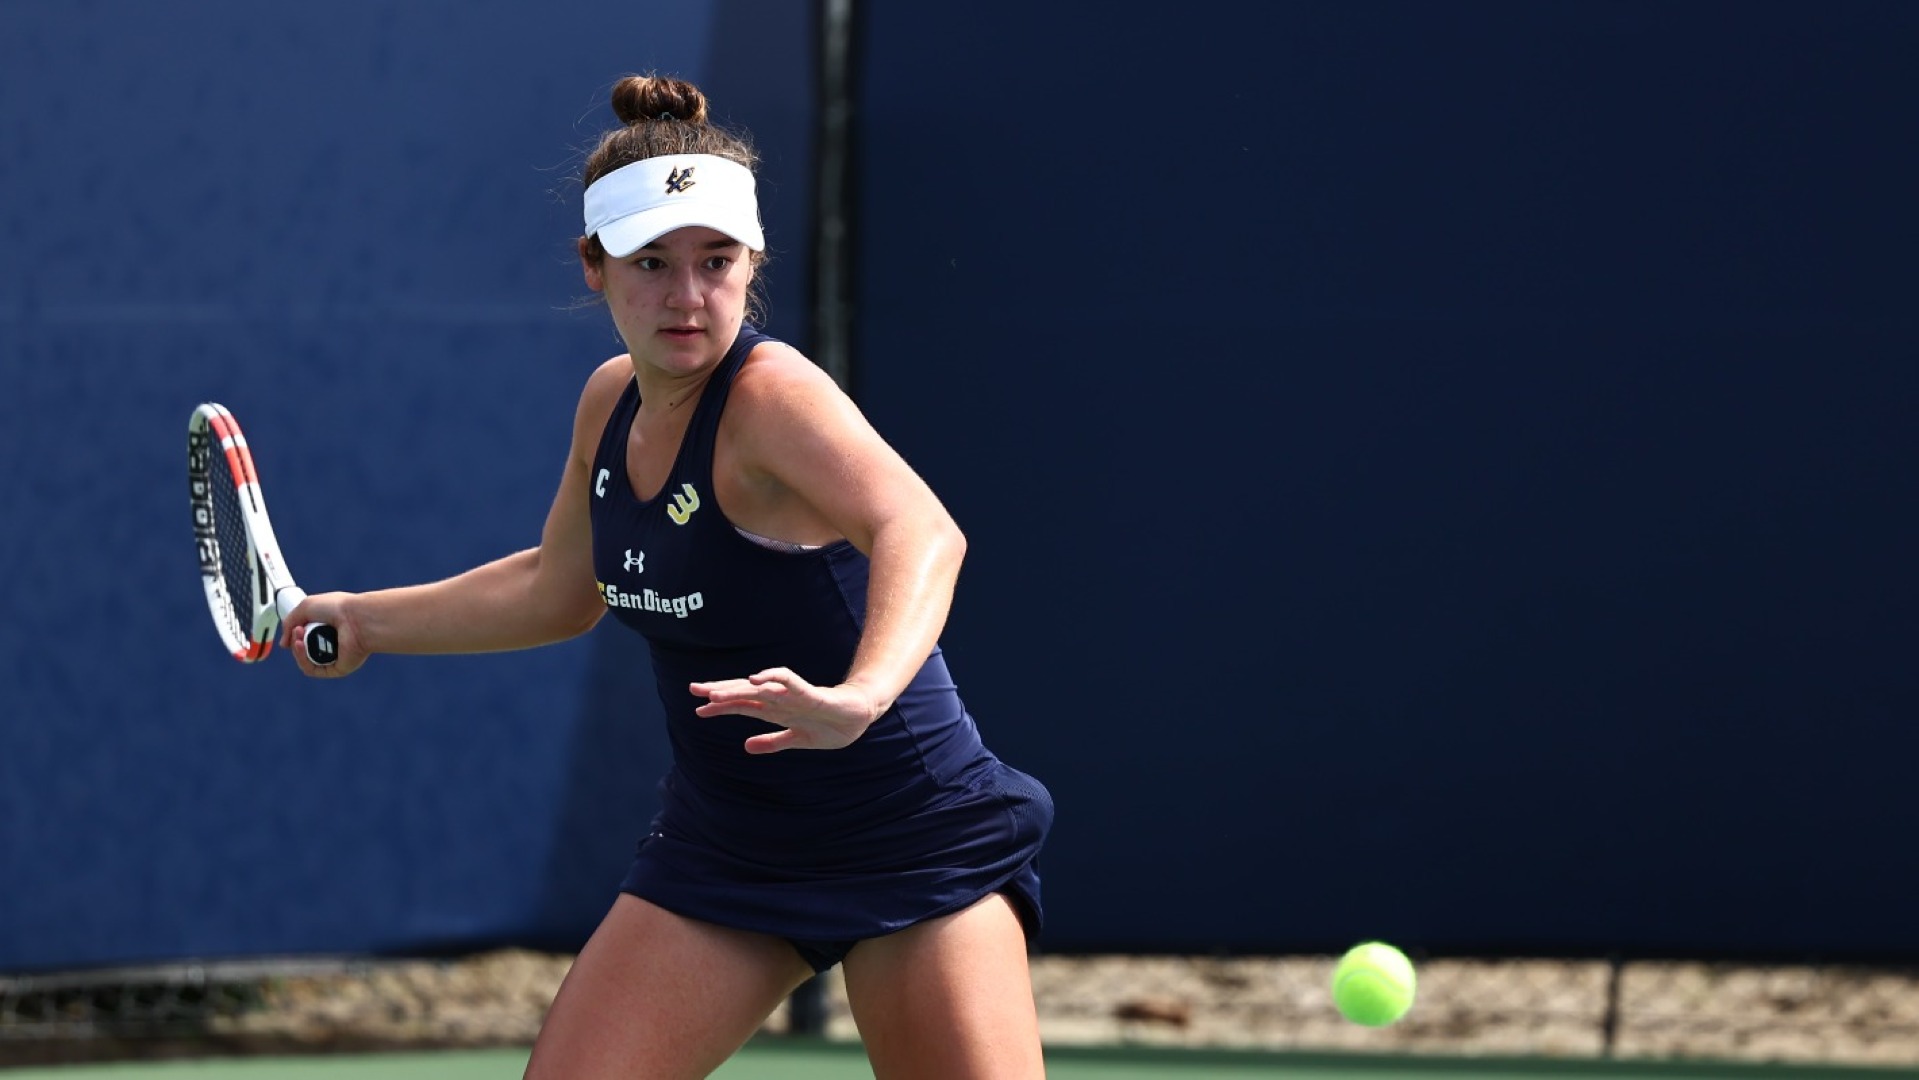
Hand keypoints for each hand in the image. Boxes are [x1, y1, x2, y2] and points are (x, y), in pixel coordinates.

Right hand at [279, 591, 367, 677]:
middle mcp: (333, 643)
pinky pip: (313, 669)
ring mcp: (335, 657)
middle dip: (296, 640)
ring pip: (306, 661)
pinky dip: (302, 659)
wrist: (357, 618)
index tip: (293, 628)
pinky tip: (300, 646)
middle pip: (304, 649)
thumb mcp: (306, 606)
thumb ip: (290, 622)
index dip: (296, 634)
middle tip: (297, 630)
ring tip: (299, 635)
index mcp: (329, 627)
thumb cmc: (338, 608)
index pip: (307, 636)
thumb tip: (284, 643)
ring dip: (297, 649)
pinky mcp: (337, 668)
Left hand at [690, 668, 882, 753]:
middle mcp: (780, 701)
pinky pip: (789, 682)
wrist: (860, 717)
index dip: (721, 707)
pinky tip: (756, 679)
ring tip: (714, 693)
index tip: (698, 710)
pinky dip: (773, 678)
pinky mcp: (811, 694)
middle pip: (745, 694)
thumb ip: (772, 742)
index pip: (743, 706)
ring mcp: (793, 696)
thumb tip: (746, 747)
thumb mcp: (796, 739)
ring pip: (760, 689)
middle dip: (720, 691)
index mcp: (776, 711)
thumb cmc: (828, 725)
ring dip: (737, 689)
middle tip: (693, 690)